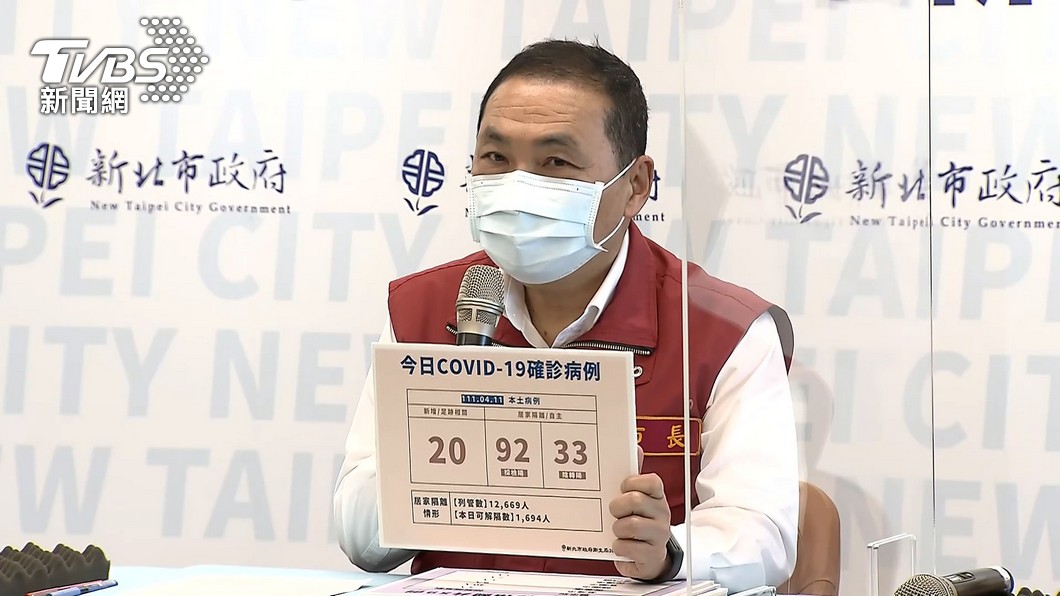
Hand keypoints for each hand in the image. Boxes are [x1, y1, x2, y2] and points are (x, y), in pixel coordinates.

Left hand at [610, 446, 671, 579]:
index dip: (633, 483)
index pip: (652, 481)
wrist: (651, 557)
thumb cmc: (641, 523)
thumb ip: (635, 477)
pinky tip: (622, 545)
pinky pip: (627, 547)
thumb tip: (636, 447)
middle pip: (635, 501)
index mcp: (657, 497)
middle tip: (615, 512)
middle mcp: (662, 513)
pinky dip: (619, 547)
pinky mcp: (652, 555)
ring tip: (619, 531)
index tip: (622, 488)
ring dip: (617, 529)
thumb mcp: (639, 499)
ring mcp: (659, 535)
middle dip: (618, 507)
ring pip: (630, 525)